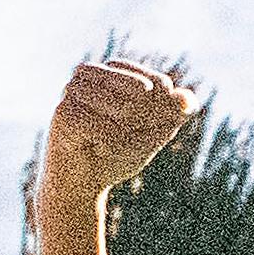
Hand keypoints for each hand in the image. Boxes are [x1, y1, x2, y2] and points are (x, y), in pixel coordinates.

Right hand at [40, 59, 200, 210]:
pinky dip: (109, 146)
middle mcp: (90, 73)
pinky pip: (107, 130)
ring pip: (126, 111)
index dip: (164, 114)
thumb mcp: (151, 133)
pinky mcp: (64, 114)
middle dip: (145, 124)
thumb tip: (189, 100)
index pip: (158, 84)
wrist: (79, 184)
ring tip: (107, 145)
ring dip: (126, 137)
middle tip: (126, 139)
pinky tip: (94, 149)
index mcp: (112, 70)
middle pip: (143, 93)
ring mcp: (73, 90)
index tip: (151, 129)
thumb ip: (172, 115)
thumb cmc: (114, 153)